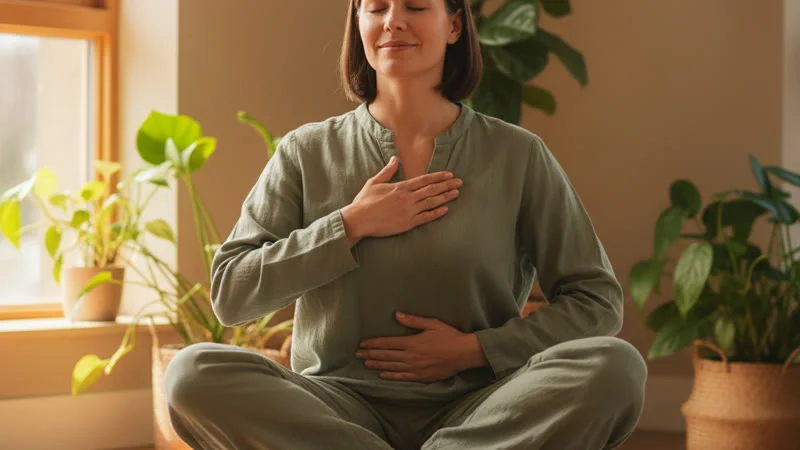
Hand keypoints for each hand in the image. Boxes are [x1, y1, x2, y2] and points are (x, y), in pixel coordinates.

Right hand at [341, 157, 462, 245]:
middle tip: (459, 183)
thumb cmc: (364, 201)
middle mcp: (408, 198)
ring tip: (456, 194)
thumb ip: (387, 171)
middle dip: (447, 185)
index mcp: (401, 187)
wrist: (359, 219)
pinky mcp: (408, 223)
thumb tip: (395, 158)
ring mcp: (409, 211)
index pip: (424, 179)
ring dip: (445, 197)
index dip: (438, 177)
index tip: (449, 175)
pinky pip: (426, 217)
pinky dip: (436, 213)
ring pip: (431, 202)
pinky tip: (445, 210)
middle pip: (431, 190)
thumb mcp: (374, 182)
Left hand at [356, 312, 486, 382]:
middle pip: (386, 355)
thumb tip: (397, 315)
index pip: (387, 343)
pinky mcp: (421, 377)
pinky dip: (391, 376)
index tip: (362, 343)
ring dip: (377, 364)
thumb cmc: (449, 336)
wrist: (464, 353)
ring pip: (391, 366)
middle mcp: (411, 356)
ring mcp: (415, 368)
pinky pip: (402, 377)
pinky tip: (382, 374)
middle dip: (370, 354)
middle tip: (358, 354)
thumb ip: (413, 321)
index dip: (373, 343)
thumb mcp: (432, 324)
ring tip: (366, 363)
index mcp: (412, 342)